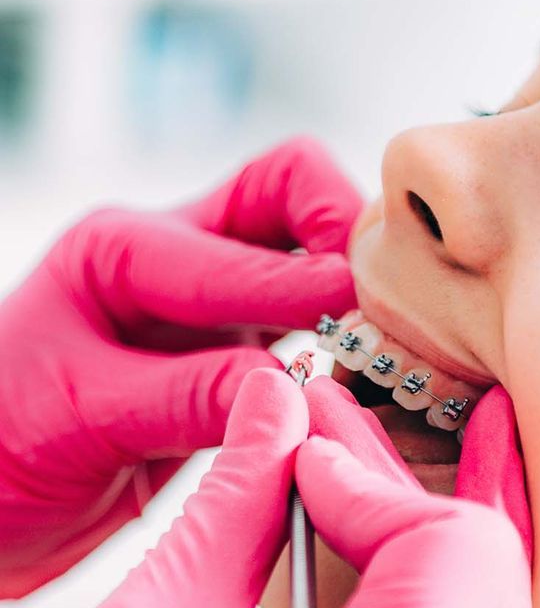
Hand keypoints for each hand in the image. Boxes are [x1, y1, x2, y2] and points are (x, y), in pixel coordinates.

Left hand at [0, 135, 361, 596]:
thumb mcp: (78, 416)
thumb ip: (188, 397)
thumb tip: (290, 390)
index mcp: (123, 250)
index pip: (244, 243)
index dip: (311, 281)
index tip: (367, 317)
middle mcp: (171, 260)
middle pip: (288, 191)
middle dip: (345, 230)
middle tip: (389, 300)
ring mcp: (205, 308)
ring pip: (305, 252)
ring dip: (353, 283)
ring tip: (393, 338)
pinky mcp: (224, 357)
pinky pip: (303, 325)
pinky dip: (343, 339)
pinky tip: (365, 375)